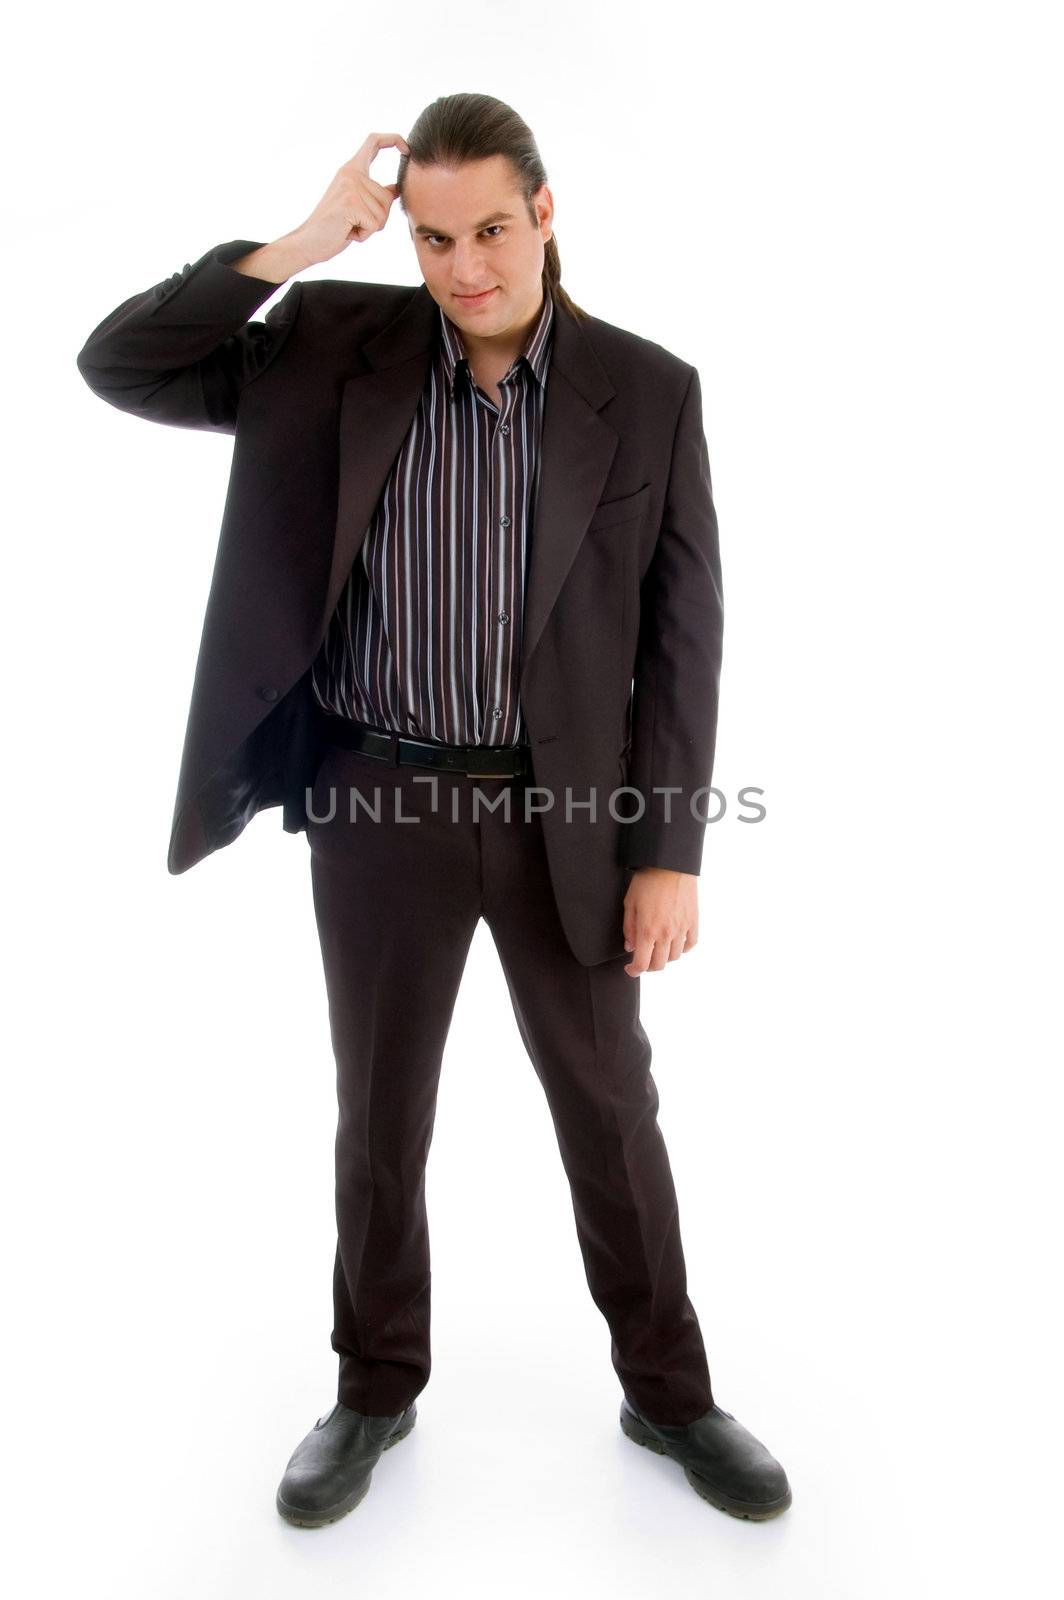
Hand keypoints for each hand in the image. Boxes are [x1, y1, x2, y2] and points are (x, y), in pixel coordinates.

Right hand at [290, 131, 410, 265]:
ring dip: (370, 228)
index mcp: (351, 169)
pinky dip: (364, 235)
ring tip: (349, 226)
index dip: (393, 139)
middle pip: (387, 197)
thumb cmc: (334, 226)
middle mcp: (350, 173)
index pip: (373, 142)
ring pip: (383, 214)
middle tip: (353, 222)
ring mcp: (350, 186)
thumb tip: (397, 188)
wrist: (308, 242)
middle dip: (378, 219)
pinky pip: (375, 225)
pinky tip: (347, 232)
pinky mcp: (350, 203)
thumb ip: (375, 194)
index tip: (406, 148)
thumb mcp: (357, 205)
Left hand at [622, 868, 698, 975]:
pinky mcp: (693, 921)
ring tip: (659, 949)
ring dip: (665, 957)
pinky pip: (690, 944)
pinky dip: (683, 948)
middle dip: (649, 967)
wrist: (670, 864)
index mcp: (647, 930)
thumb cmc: (647, 881)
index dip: (634, 971)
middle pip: (659, 965)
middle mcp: (666, 933)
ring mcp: (682, 928)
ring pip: (675, 957)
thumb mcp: (630, 903)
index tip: (630, 969)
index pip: (642, 964)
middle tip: (643, 960)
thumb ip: (629, 929)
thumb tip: (630, 947)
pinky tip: (676, 943)